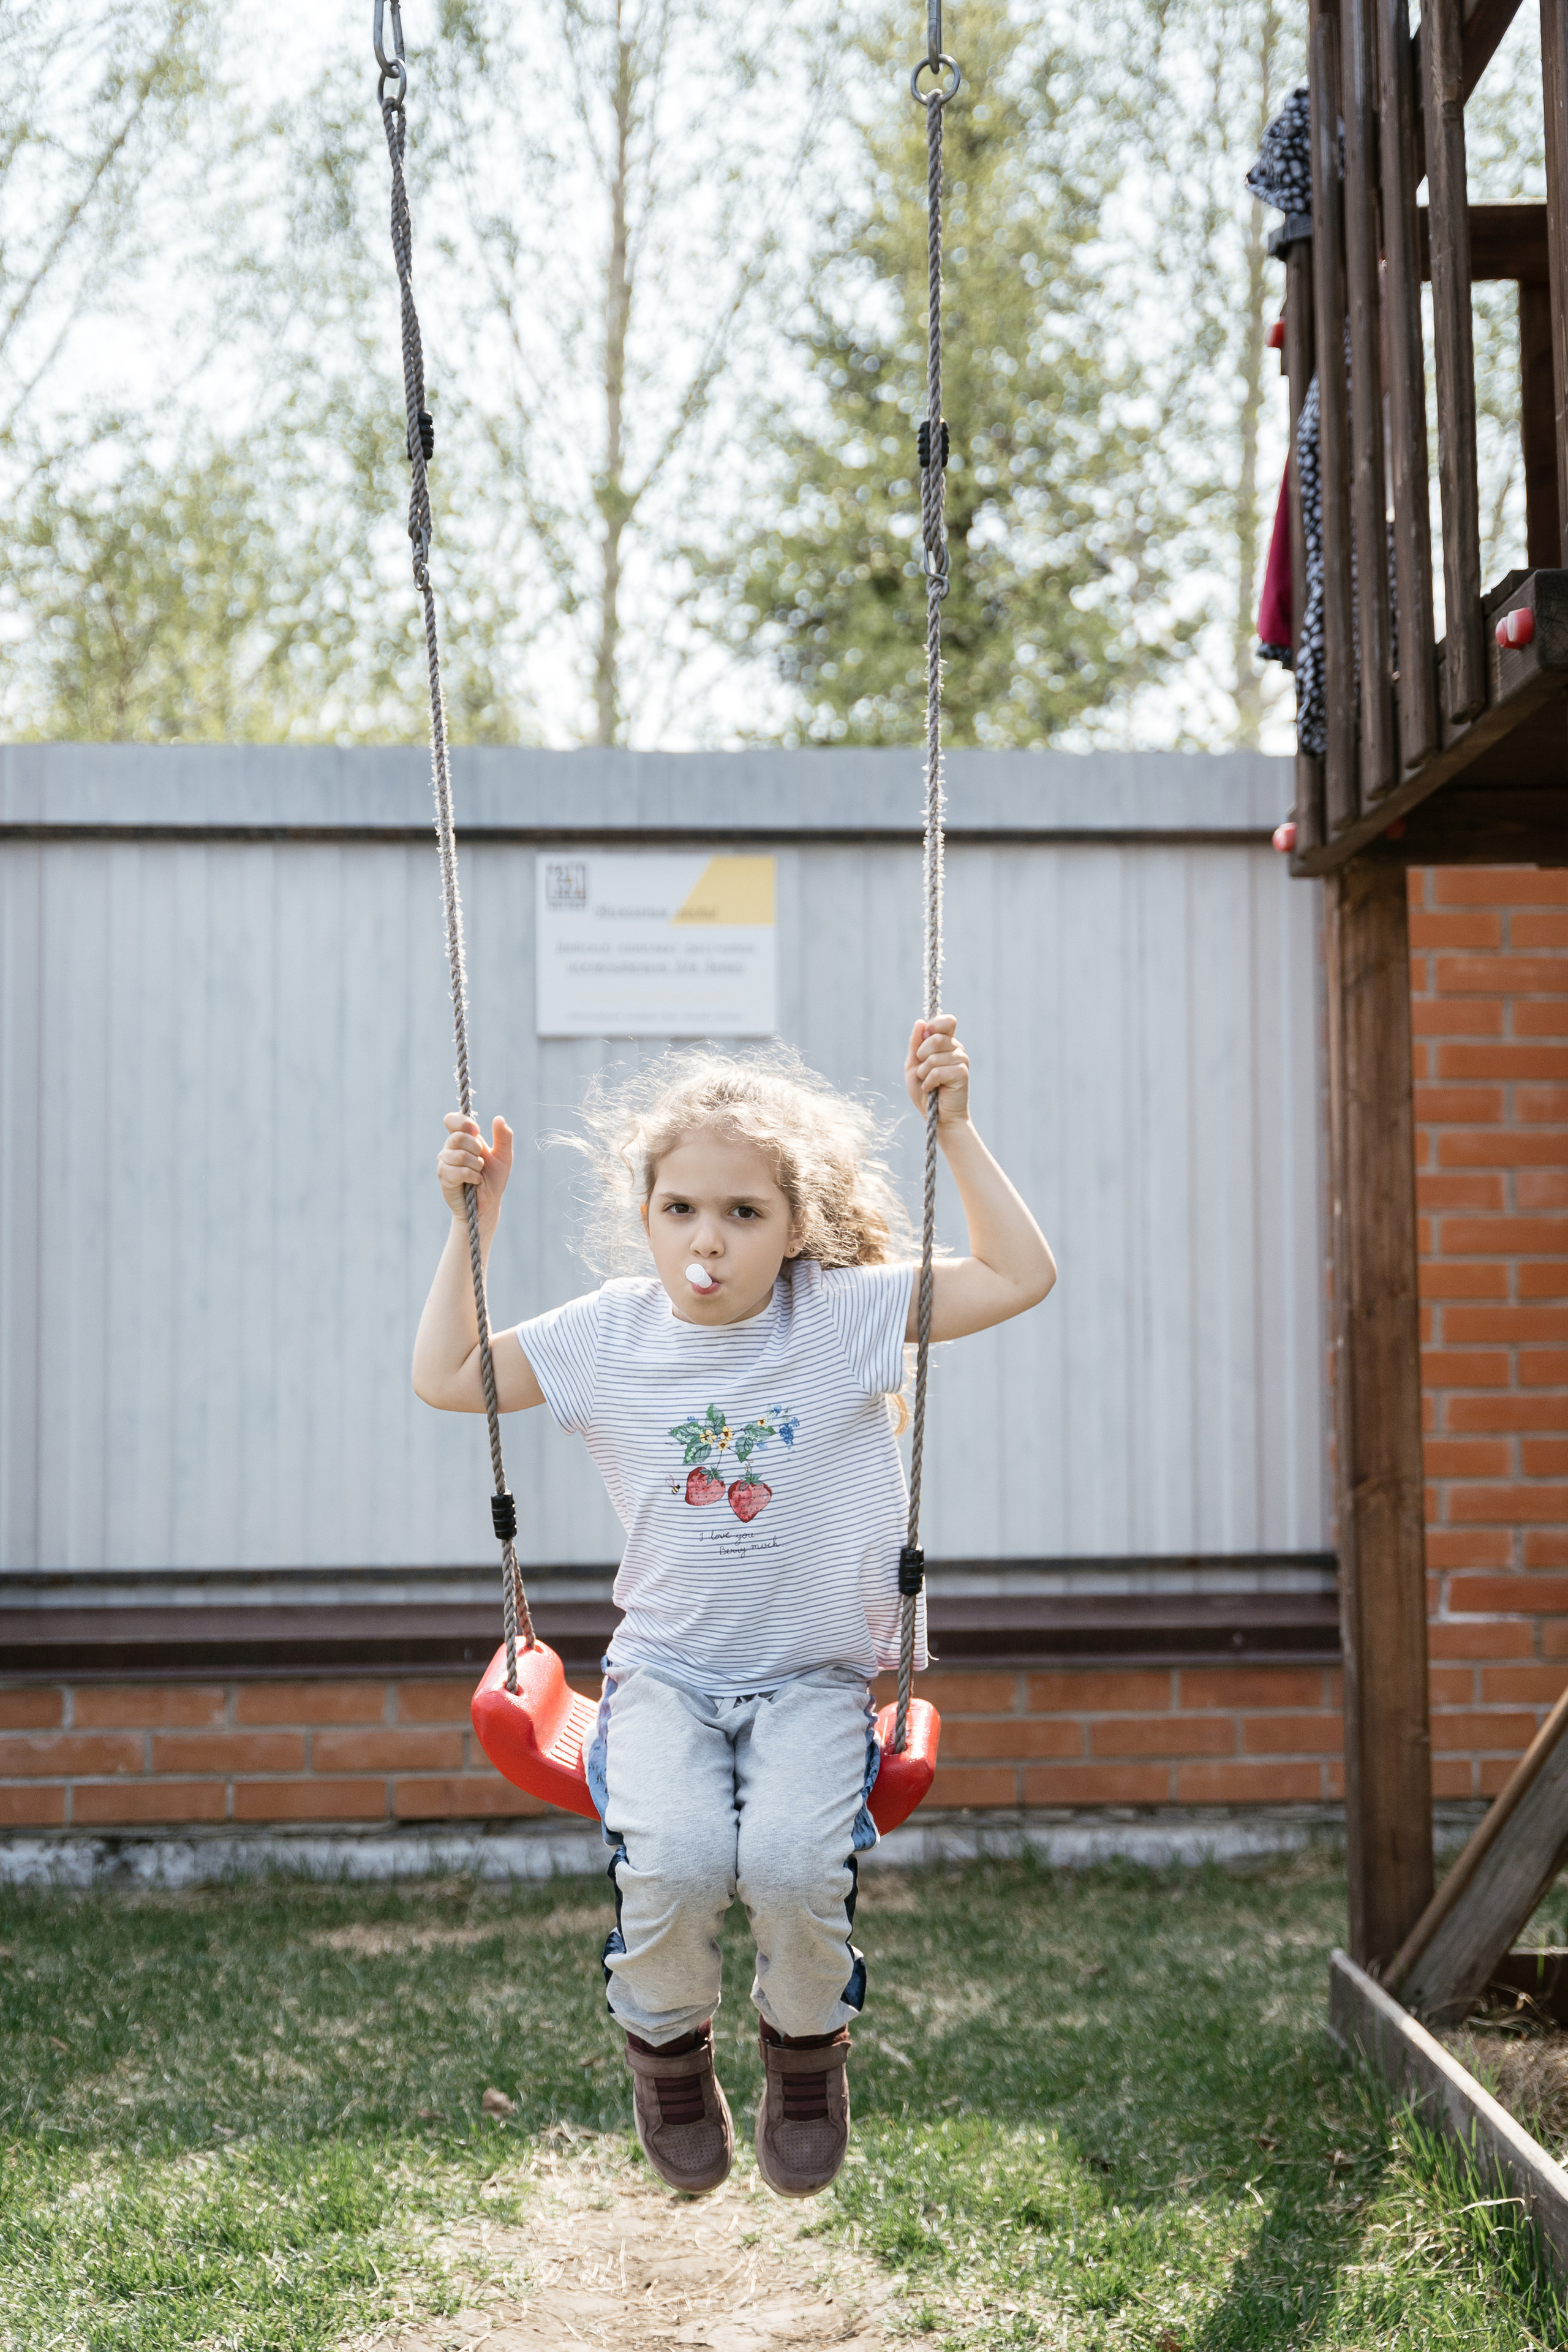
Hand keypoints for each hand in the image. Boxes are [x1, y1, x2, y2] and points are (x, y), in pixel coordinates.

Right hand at [437, 1112, 513, 1226]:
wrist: (488, 1203)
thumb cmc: (493, 1179)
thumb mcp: (504, 1156)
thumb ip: (503, 1137)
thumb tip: (498, 1118)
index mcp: (462, 1139)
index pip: (451, 1120)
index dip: (462, 1122)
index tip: (477, 1131)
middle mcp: (450, 1148)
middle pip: (458, 1137)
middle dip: (476, 1149)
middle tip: (481, 1161)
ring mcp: (444, 1161)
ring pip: (459, 1155)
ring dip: (476, 1165)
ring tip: (478, 1173)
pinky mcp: (443, 1176)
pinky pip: (458, 1171)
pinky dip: (472, 1176)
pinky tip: (475, 1181)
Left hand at [905, 1015, 969, 1125]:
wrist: (937, 1116)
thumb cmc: (925, 1091)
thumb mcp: (913, 1065)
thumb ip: (915, 1044)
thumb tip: (920, 1023)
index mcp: (946, 1043)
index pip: (947, 1021)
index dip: (934, 1025)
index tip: (924, 1037)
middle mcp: (957, 1049)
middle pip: (935, 1037)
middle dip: (921, 1055)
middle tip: (923, 1070)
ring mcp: (961, 1060)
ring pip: (934, 1056)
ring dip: (923, 1073)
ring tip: (928, 1082)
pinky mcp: (962, 1073)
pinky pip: (938, 1071)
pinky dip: (929, 1082)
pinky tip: (932, 1089)